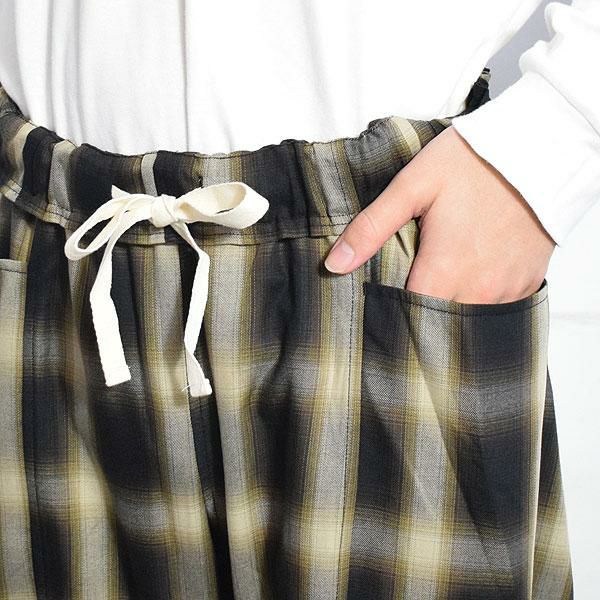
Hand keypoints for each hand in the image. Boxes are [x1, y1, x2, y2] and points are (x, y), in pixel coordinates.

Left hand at [324, 125, 555, 303]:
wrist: (539, 146)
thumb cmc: (473, 162)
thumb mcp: (412, 187)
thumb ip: (371, 228)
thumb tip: (334, 265)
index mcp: (445, 270)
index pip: (408, 316)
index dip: (390, 311)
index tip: (381, 302)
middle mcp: (479, 288)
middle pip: (438, 320)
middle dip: (419, 310)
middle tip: (409, 286)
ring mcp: (507, 288)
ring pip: (468, 317)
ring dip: (450, 304)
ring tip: (440, 278)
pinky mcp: (528, 281)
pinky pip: (498, 306)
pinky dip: (480, 296)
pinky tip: (471, 273)